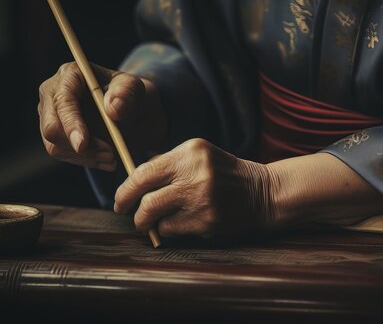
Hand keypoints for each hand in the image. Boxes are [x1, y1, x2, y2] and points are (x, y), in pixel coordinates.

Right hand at [37, 62, 166, 170]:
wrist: (124, 108)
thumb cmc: (127, 94)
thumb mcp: (134, 87)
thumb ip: (126, 93)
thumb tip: (112, 108)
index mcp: (70, 74)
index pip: (63, 101)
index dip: (71, 124)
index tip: (82, 145)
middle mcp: (52, 93)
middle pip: (52, 128)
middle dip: (80, 147)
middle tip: (110, 155)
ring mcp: (48, 115)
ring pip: (55, 146)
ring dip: (86, 157)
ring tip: (113, 157)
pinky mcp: (52, 134)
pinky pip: (61, 153)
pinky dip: (84, 160)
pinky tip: (104, 159)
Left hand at [114, 138, 382, 238]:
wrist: (262, 192)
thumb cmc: (225, 173)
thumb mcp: (199, 156)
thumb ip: (167, 163)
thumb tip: (131, 179)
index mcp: (190, 151)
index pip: (143, 171)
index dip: (125, 189)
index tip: (120, 200)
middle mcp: (195, 173)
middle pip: (144, 197)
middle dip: (130, 210)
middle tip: (129, 214)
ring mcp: (202, 198)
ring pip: (154, 216)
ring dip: (147, 222)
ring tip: (151, 222)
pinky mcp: (207, 220)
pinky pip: (171, 230)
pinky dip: (168, 230)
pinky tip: (178, 224)